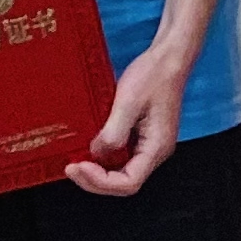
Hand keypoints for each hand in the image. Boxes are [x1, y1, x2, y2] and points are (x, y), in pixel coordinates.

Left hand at [70, 43, 192, 194]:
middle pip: (124, 182)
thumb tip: (97, 154)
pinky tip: (90, 148)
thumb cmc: (154, 75)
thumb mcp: (128, 102)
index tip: (78, 167)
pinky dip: (104, 157)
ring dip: (98, 171)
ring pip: (122, 171)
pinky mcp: (142, 136)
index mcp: (157, 147)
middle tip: (71, 168)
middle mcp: (155, 151)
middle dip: (95, 180)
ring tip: (76, 161)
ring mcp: (149, 145)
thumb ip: (113, 133)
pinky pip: (122, 156)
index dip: (100, 181)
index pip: (128, 182)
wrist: (168, 58)